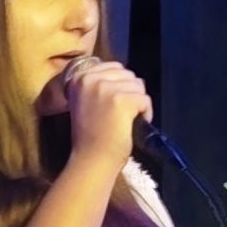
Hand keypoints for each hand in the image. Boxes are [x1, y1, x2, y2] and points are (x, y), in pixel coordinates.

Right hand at [56, 55, 149, 173]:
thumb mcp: (85, 102)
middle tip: (126, 112)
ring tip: (130, 119)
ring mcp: (106, 88)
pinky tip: (136, 123)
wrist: (91, 159)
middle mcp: (91, 78)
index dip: (121, 84)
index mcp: (80, 77)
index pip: (113, 67)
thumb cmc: (89, 136)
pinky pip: (145, 99)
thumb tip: (122, 76)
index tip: (118, 103)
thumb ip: (98, 86)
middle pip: (128, 74)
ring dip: (139, 102)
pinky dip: (146, 112)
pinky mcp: (122, 100)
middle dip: (131, 92)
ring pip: (138, 85)